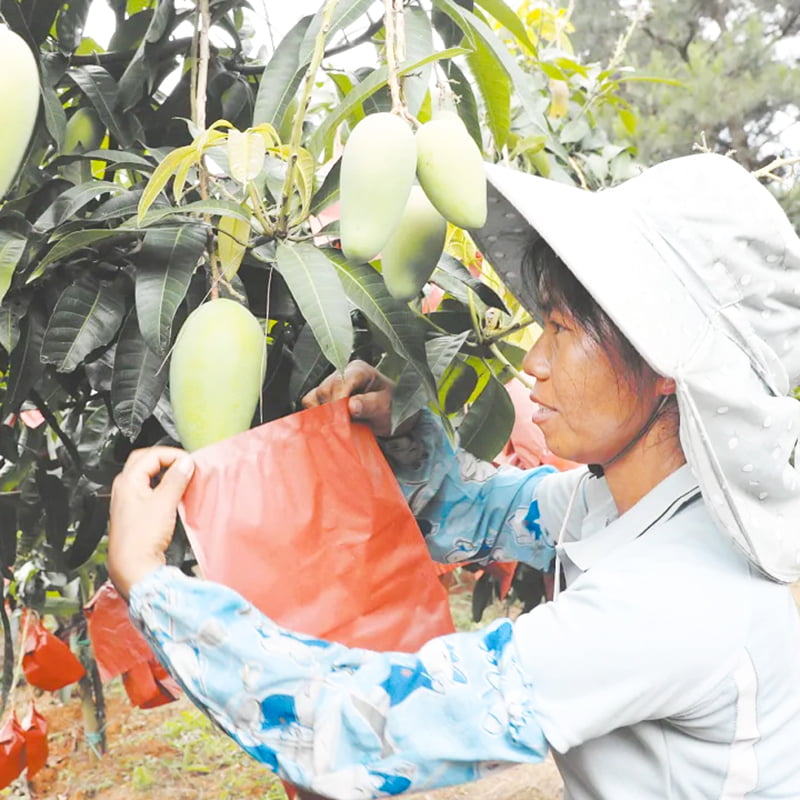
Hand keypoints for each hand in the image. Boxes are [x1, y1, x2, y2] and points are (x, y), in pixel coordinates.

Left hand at [108, 446, 194, 601]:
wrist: (132, 567)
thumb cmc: (140, 539)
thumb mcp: (164, 503)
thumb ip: (176, 480)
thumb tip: (185, 463)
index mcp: (127, 481)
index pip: (151, 454)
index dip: (172, 455)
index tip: (189, 462)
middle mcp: (124, 488)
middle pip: (146, 461)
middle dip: (167, 459)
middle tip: (185, 465)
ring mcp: (128, 500)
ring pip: (147, 475)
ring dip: (165, 473)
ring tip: (182, 479)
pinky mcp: (134, 512)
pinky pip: (149, 489)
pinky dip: (162, 486)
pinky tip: (173, 495)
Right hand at [302, 360, 408, 437]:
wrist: (389, 415)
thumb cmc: (390, 407)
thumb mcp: (385, 406)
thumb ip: (369, 405)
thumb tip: (351, 406)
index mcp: (359, 370)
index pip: (341, 382)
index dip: (339, 401)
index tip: (342, 419)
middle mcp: (342, 373)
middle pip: (325, 389)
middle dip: (332, 410)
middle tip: (342, 427)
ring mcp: (331, 384)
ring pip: (314, 397)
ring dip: (323, 414)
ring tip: (339, 426)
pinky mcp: (323, 395)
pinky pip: (310, 403)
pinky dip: (315, 415)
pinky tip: (329, 424)